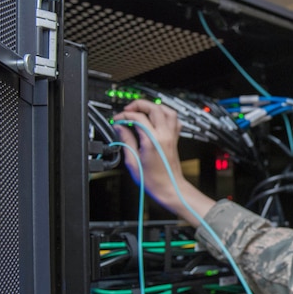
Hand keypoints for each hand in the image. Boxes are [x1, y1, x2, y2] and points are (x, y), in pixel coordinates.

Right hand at [114, 100, 215, 224]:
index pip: (138, 118)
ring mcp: (171, 136)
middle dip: (139, 105)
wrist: (170, 188)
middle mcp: (164, 136)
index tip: (117, 120)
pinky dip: (165, 115)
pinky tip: (156, 119)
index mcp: (152, 141)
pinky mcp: (175, 139)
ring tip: (142, 110)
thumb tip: (120, 128)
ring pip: (167, 110)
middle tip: (127, 110)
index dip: (124, 116)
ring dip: (154, 107)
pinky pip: (174, 120)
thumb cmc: (153, 180)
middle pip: (154, 108)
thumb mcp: (133, 161)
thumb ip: (126, 141)